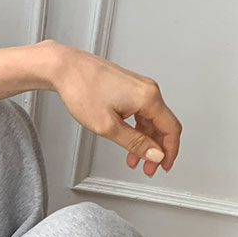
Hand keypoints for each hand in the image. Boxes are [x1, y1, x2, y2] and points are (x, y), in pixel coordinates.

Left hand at [50, 42, 181, 177]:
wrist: (65, 68)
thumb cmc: (82, 89)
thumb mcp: (108, 126)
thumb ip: (135, 143)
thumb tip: (154, 154)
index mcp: (148, 97)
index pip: (171, 129)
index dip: (170, 152)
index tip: (164, 166)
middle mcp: (148, 89)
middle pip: (163, 125)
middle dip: (157, 150)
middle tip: (148, 168)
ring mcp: (139, 87)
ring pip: (151, 120)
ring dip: (146, 141)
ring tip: (134, 158)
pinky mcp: (130, 87)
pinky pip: (141, 112)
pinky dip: (138, 129)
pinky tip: (129, 140)